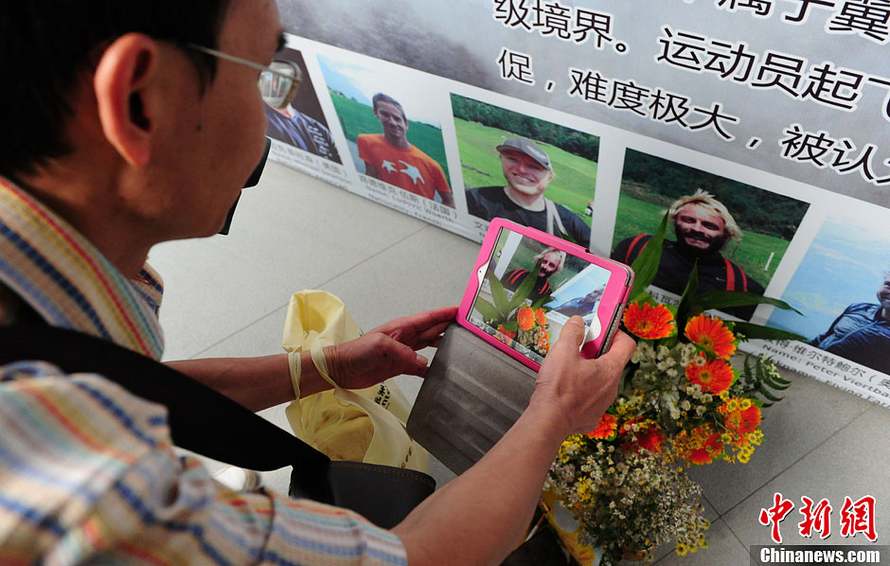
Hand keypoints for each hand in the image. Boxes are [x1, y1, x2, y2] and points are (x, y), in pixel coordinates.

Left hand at [324, 306, 456, 389]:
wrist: (342, 369)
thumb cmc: (357, 351)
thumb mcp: (380, 346)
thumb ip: (403, 352)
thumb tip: (424, 362)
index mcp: (403, 327)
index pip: (429, 318)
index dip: (446, 313)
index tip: (463, 310)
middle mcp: (407, 338)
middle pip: (433, 331)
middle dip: (450, 328)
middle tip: (470, 330)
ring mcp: (405, 352)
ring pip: (430, 347)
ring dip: (444, 347)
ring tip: (463, 349)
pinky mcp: (401, 367)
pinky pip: (421, 366)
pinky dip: (432, 368)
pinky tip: (443, 372)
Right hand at [529, 316, 634, 436]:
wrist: (549, 421)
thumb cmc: (558, 388)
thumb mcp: (563, 350)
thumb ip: (572, 332)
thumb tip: (578, 322)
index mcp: (610, 369)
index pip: (627, 344)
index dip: (615, 333)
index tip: (600, 331)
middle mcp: (611, 388)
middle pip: (611, 362)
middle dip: (595, 353)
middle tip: (577, 350)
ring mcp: (603, 404)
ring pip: (600, 381)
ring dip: (587, 372)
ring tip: (567, 371)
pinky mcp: (591, 416)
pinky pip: (590, 398)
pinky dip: (580, 391)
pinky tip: (565, 390)